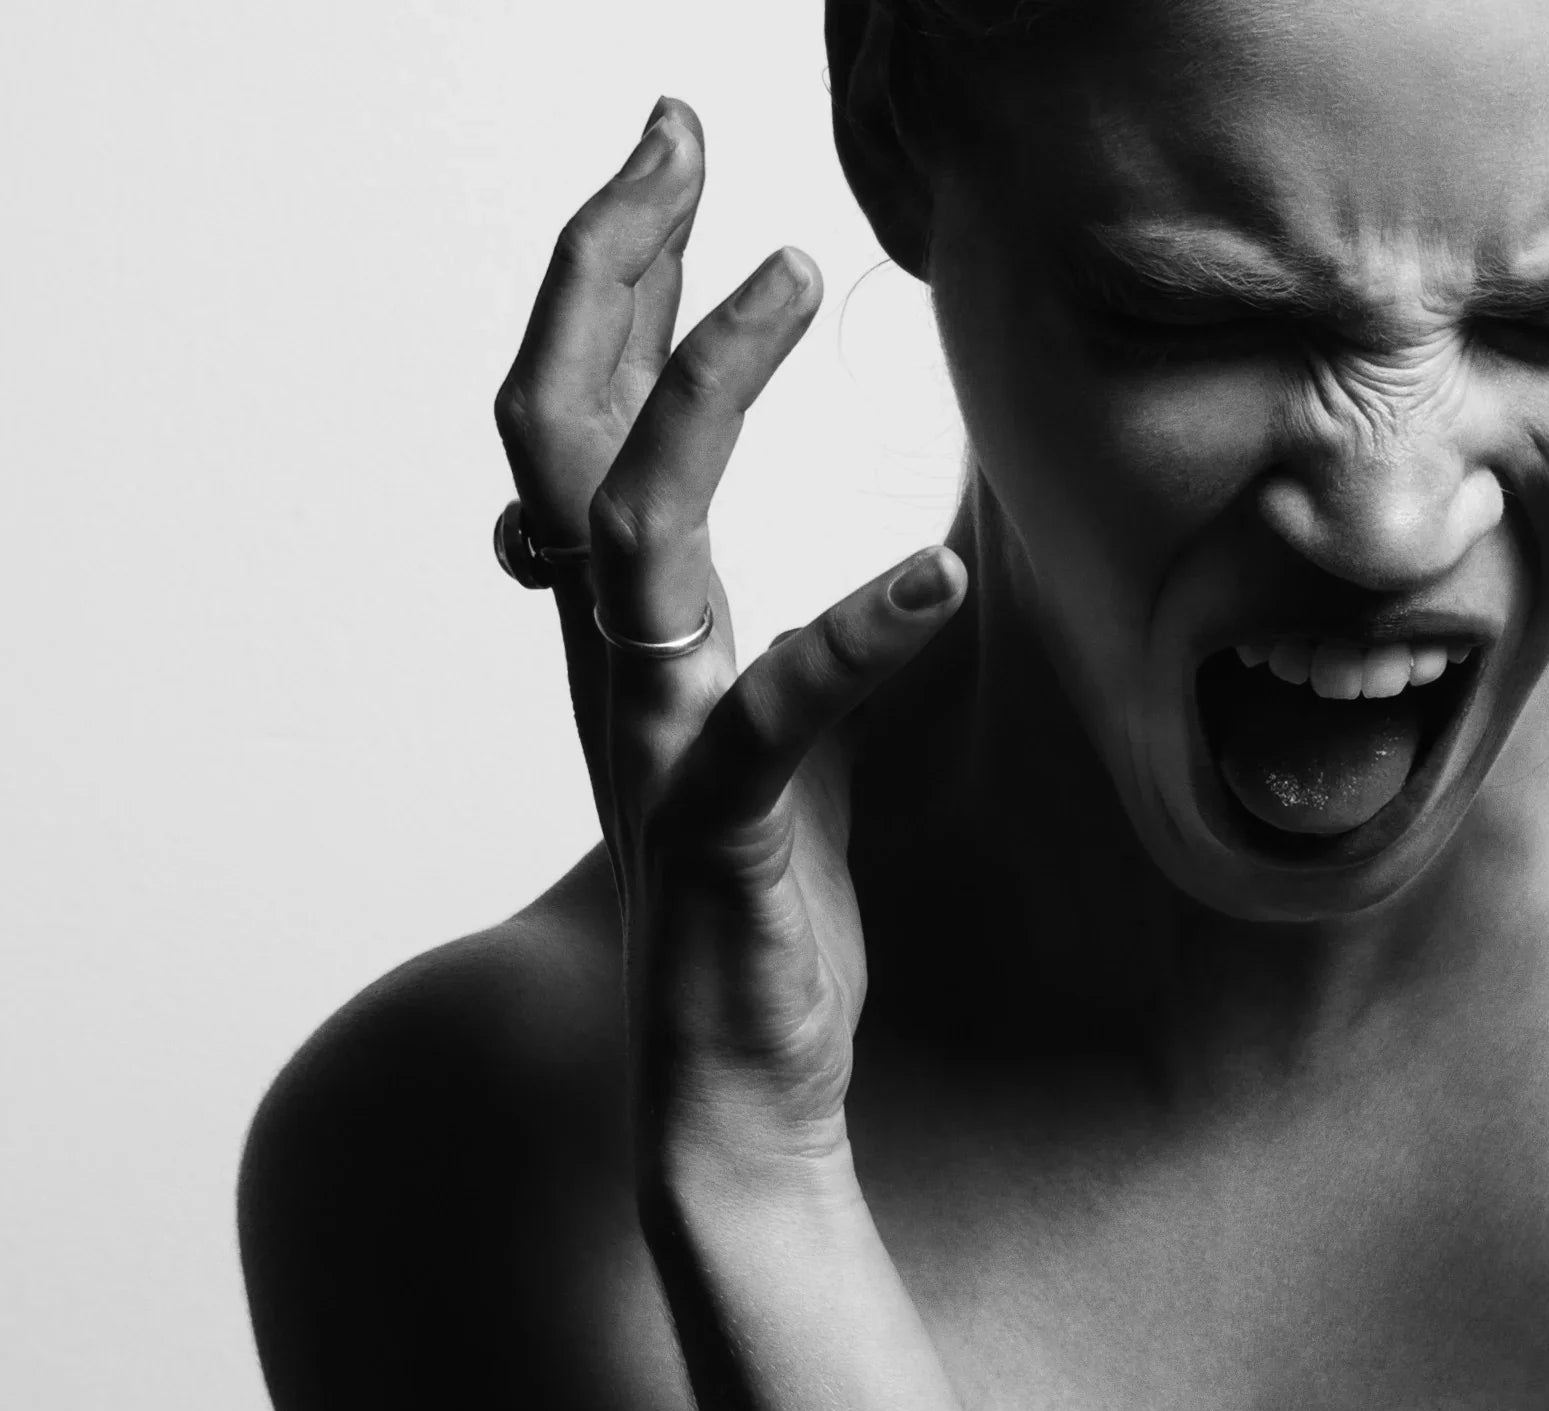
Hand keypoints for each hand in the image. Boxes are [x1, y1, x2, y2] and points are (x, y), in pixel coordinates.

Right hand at [495, 101, 968, 1161]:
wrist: (741, 1086)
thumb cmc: (771, 903)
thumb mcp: (797, 736)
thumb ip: (808, 631)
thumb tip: (914, 536)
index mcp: (635, 634)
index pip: (581, 419)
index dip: (611, 279)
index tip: (674, 163)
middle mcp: (619, 667)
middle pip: (559, 428)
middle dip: (607, 267)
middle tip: (672, 134)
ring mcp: (657, 742)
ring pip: (631, 532)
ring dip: (707, 392)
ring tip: (798, 279)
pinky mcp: (721, 833)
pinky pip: (765, 717)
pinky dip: (847, 638)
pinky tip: (938, 573)